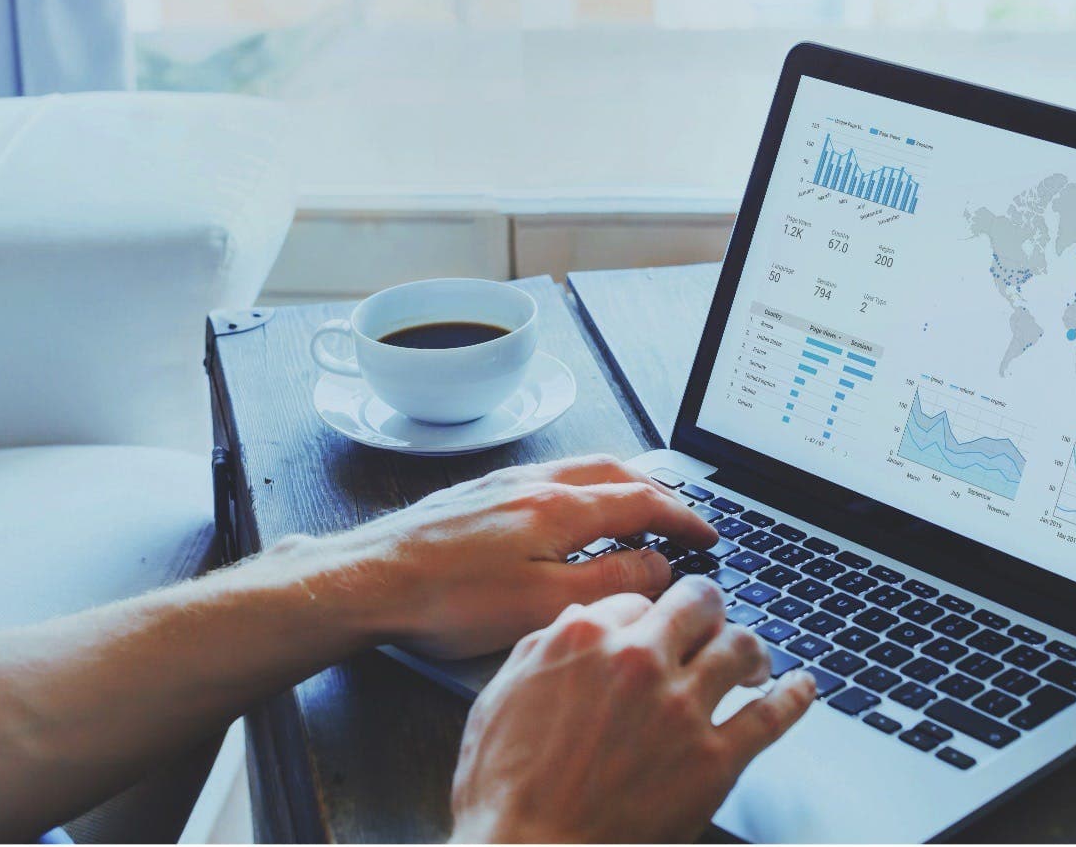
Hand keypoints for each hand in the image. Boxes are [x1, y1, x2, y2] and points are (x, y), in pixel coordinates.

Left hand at [319, 455, 718, 658]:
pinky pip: (549, 477)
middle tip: (683, 518)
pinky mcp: (477, 494)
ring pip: (581, 470)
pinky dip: (583, 489)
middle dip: (659, 492)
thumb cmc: (446, 601)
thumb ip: (611, 583)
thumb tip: (659, 565)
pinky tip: (573, 514)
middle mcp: (534, 482)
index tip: (707, 535)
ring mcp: (503, 482)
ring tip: (639, 509)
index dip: (683, 519)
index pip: (643, 502)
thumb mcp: (543, 605)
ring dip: (621, 485)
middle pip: (616, 472)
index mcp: (559, 507)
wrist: (368, 581)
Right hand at [448, 578, 816, 842]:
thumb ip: (544, 650)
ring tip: (754, 661)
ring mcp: (682, 709)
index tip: (656, 628)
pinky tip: (802, 687)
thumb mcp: (501, 697)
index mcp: (585, 639)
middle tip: (712, 622)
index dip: (648, 614)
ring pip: (741, 647)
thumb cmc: (505, 791)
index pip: (636, 599)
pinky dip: (795, 696)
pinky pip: (772, 716)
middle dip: (708, 609)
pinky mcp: (715, 760)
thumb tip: (576, 624)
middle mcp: (639, 661)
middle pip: (698, 604)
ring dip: (751, 649)